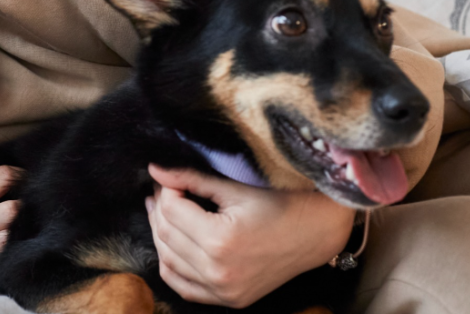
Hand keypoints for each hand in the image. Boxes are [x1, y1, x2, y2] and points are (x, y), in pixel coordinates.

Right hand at [0, 165, 21, 305]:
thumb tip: (13, 173)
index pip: (0, 178)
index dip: (20, 175)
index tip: (26, 181)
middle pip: (11, 210)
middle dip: (23, 207)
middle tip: (27, 209)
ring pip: (11, 240)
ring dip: (20, 235)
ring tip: (19, 232)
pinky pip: (7, 267)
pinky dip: (13, 259)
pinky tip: (12, 254)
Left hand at [145, 164, 353, 308]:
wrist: (314, 234)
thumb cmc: (278, 205)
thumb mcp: (234, 188)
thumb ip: (191, 178)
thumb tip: (155, 169)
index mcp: (221, 239)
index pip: (172, 211)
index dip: (166, 191)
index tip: (169, 180)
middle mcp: (219, 270)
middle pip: (166, 237)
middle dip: (160, 211)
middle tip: (164, 193)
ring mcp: (223, 290)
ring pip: (168, 263)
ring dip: (161, 237)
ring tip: (165, 214)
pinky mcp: (229, 300)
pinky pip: (183, 287)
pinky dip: (171, 266)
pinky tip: (172, 245)